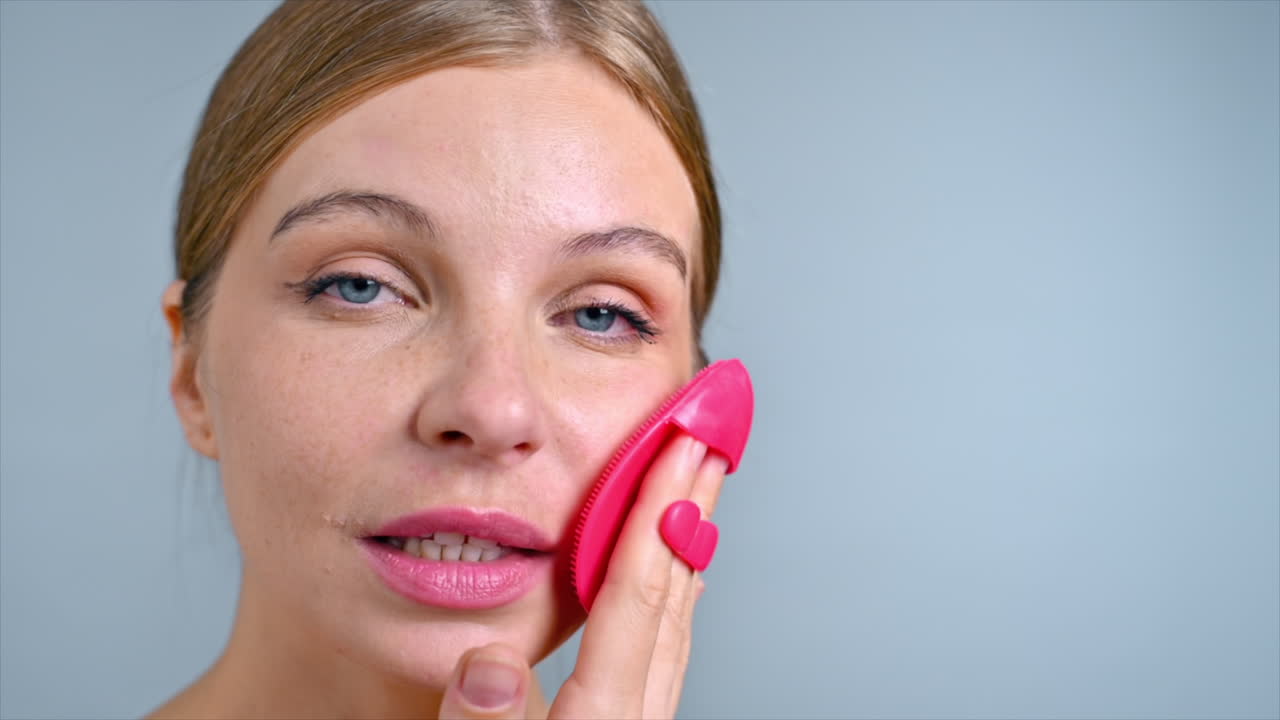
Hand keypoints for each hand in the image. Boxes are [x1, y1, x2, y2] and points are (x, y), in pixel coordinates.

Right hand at [438, 433, 727, 718]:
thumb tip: (491, 666)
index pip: (633, 597)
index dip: (654, 513)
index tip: (679, 448)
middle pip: (672, 596)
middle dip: (686, 511)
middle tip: (707, 442)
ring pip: (676, 622)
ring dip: (682, 547)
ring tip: (692, 490)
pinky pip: (666, 652)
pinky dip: (671, 600)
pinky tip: (677, 582)